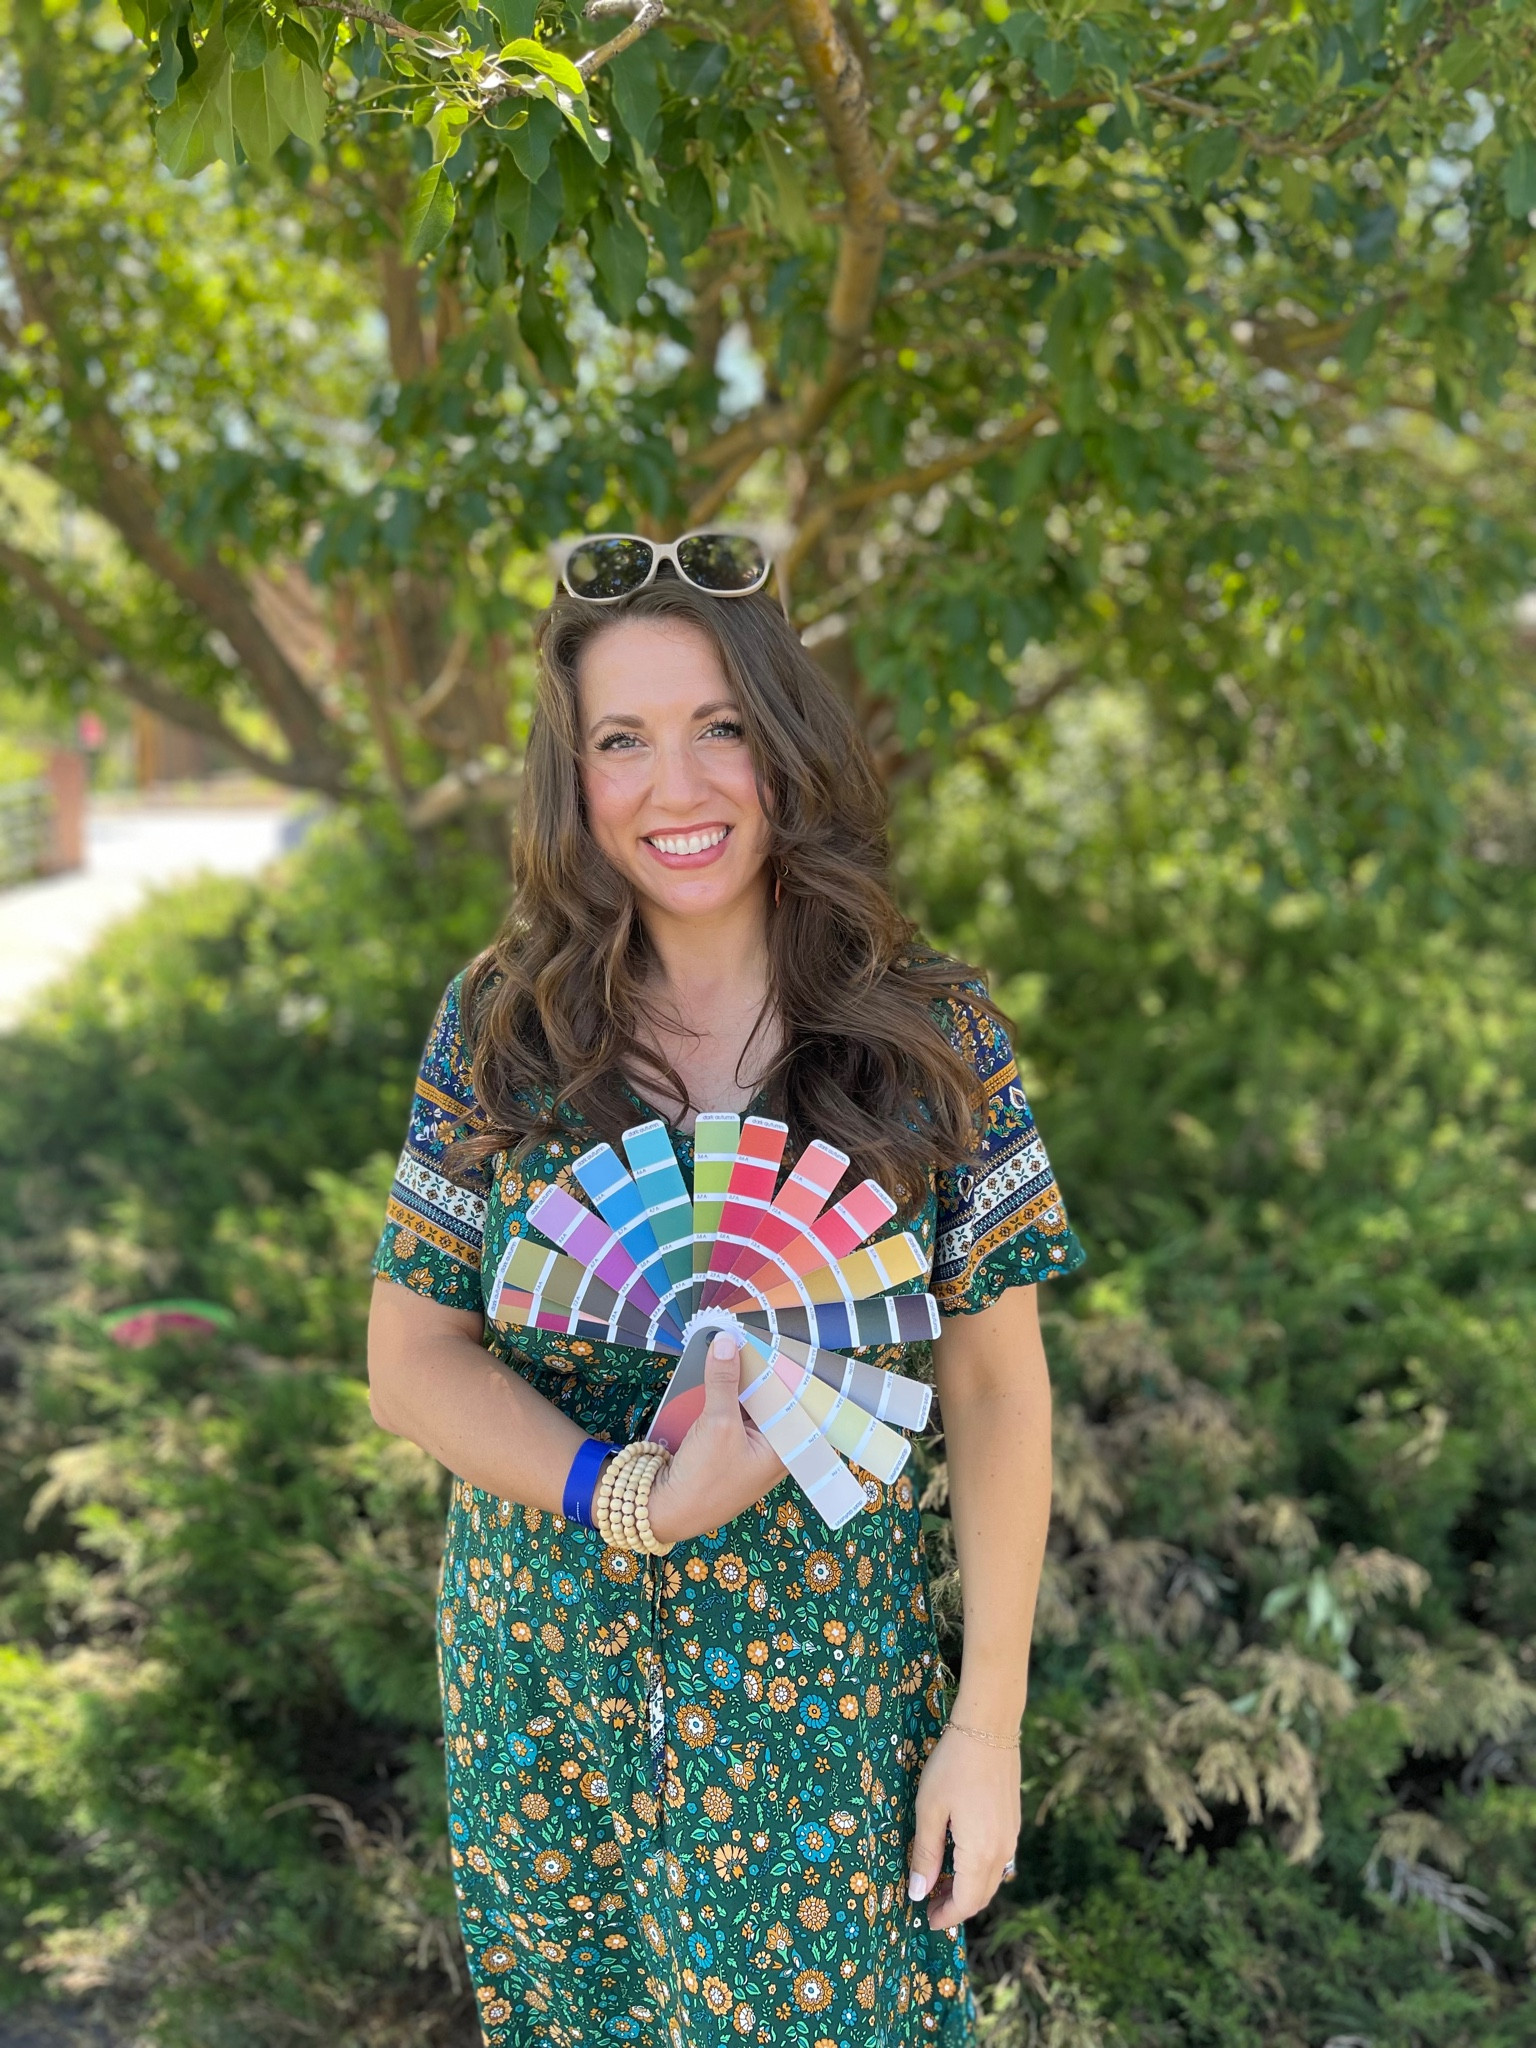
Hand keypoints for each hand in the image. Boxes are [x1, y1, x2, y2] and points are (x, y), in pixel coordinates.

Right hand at [646, 1333, 785, 1545]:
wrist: (665, 1512)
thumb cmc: (704, 1479)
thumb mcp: (717, 1423)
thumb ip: (724, 1381)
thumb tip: (726, 1341)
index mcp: (785, 1449)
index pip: (799, 1402)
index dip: (790, 1371)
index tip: (780, 1341)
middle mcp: (773, 1450)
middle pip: (774, 1401)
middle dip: (762, 1372)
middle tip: (750, 1339)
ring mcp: (750, 1450)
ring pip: (751, 1406)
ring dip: (740, 1382)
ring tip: (732, 1348)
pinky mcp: (728, 1450)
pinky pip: (733, 1415)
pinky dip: (725, 1396)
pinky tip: (715, 1374)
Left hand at [907, 1724, 1021, 1931]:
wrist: (989, 1728)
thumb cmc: (952, 1767)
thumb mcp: (929, 1810)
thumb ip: (925, 1855)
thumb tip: (917, 1894)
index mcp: (981, 1853)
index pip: (966, 1902)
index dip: (946, 1915)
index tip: (926, 1919)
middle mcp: (1002, 1851)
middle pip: (982, 1895)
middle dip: (956, 1905)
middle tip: (928, 1903)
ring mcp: (1011, 1836)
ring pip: (991, 1877)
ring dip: (968, 1887)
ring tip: (939, 1881)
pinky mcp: (1013, 1821)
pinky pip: (997, 1859)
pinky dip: (978, 1869)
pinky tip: (958, 1856)